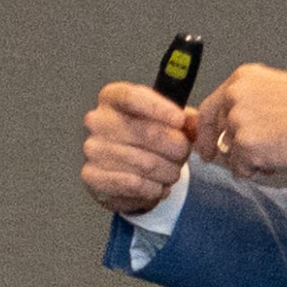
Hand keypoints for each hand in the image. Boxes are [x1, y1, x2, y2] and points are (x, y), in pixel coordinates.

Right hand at [79, 85, 198, 215]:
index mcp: (112, 98)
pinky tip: (158, 186)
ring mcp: (92, 148)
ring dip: (168, 172)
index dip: (159, 108)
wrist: (122, 172)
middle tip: (183, 154)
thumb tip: (195, 124)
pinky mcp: (91, 174)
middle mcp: (97, 120)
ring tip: (172, 173)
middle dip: (175, 147)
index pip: (132, 97)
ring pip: (145, 163)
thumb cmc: (145, 140)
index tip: (180, 121)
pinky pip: (134, 184)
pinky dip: (153, 188)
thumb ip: (184, 120)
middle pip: (145, 132)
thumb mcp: (166, 121)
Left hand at [201, 65, 286, 180]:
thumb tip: (228, 127)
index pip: (208, 108)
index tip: (206, 147)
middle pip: (217, 132)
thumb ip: (247, 104)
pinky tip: (277, 159)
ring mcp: (238, 120)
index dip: (205, 132)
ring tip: (277, 150)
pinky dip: (255, 170)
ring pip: (230, 152)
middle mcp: (235, 96)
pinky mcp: (246, 144)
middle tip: (251, 155)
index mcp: (242, 79)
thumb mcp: (275, 92)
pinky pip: (240, 168)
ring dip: (248, 159)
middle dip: (230, 149)